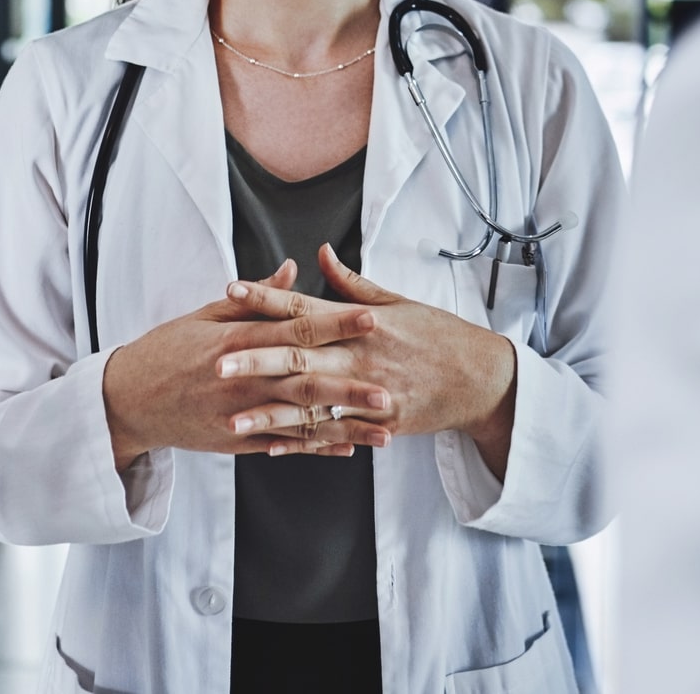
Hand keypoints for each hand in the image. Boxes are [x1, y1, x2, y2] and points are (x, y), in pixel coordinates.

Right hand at [101, 260, 391, 469]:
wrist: (127, 400)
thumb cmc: (167, 349)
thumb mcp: (205, 314)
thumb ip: (255, 296)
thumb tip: (293, 269)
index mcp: (237, 341)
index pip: (296, 328)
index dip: (336, 324)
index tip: (372, 317)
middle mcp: (243, 379)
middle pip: (306, 381)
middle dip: (351, 384)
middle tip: (391, 386)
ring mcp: (240, 414)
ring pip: (302, 422)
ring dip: (344, 426)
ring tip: (384, 430)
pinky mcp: (236, 441)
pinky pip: (283, 446)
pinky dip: (316, 449)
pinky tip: (348, 449)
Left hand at [219, 244, 518, 474]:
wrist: (481, 378)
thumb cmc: (438, 334)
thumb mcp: (398, 301)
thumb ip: (352, 283)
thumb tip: (320, 252)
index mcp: (362, 322)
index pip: (305, 307)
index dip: (267, 299)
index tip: (231, 291)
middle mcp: (362, 356)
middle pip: (300, 358)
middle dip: (256, 360)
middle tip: (217, 362)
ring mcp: (370, 393)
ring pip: (311, 405)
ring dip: (270, 413)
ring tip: (232, 417)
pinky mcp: (379, 424)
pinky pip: (334, 435)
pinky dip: (302, 443)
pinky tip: (269, 447)